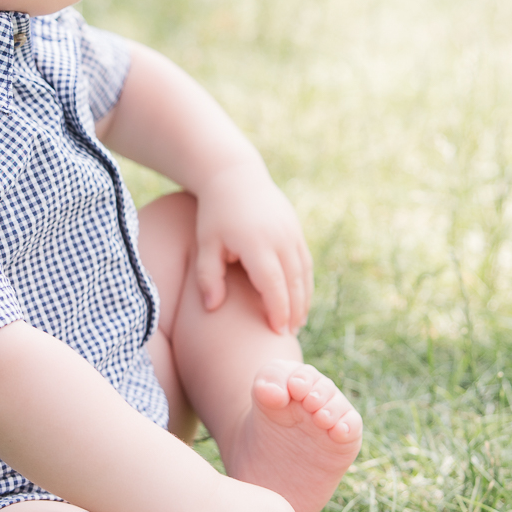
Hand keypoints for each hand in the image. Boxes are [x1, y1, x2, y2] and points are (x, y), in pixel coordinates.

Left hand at [194, 161, 313, 334]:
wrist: (235, 175)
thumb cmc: (215, 212)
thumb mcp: (206, 243)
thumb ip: (208, 276)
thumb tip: (213, 308)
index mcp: (257, 243)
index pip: (273, 285)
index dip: (277, 311)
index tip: (277, 332)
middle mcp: (280, 238)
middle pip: (294, 283)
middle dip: (294, 312)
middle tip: (288, 336)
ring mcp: (292, 233)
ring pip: (304, 274)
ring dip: (303, 300)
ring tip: (297, 323)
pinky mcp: (296, 230)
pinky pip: (305, 262)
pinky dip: (305, 283)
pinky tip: (299, 299)